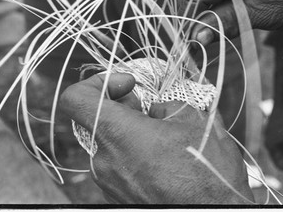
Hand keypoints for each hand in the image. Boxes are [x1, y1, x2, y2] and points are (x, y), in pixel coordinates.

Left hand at [60, 73, 253, 203]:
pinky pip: (120, 168)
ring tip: (169, 142)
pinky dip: (137, 158)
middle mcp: (105, 161)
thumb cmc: (208, 174)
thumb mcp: (193, 120)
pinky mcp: (118, 198)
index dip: (97, 83)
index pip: (75, 99)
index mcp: (118, 134)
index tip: (128, 86)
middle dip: (126, 111)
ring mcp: (109, 184)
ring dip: (135, 136)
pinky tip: (166, 163)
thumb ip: (163, 105)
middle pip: (99, 121)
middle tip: (153, 112)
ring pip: (113, 145)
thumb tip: (153, 110)